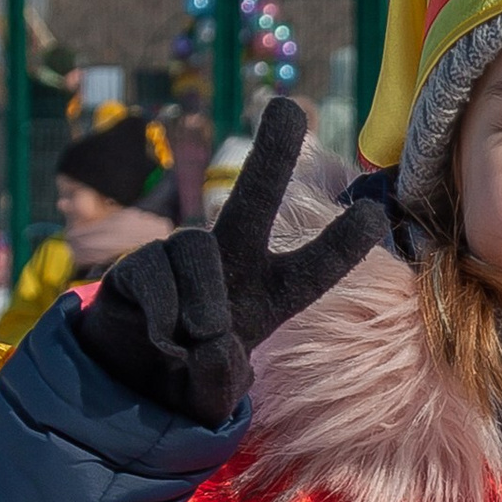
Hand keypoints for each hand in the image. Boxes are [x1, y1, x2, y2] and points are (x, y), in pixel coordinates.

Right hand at [76, 99, 389, 424]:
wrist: (127, 388)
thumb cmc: (189, 381)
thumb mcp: (216, 392)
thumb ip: (220, 380)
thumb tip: (208, 344)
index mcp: (271, 293)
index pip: (313, 268)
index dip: (341, 243)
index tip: (374, 213)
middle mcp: (231, 262)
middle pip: (253, 198)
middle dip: (270, 152)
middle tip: (288, 108)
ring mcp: (181, 258)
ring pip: (198, 251)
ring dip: (203, 302)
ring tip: (194, 342)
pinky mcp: (137, 266)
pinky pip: (154, 275)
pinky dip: (162, 316)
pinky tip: (159, 343)